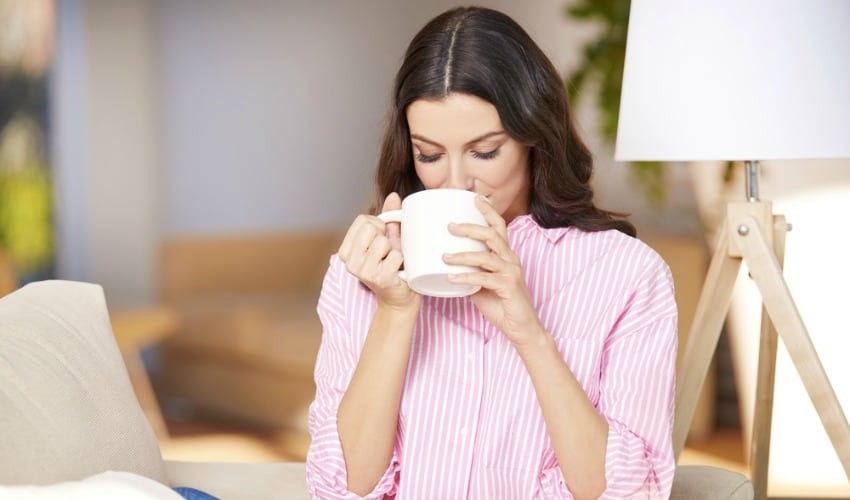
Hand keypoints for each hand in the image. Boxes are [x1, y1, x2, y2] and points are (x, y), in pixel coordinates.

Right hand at [338, 193, 418, 308]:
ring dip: (394, 250)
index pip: (362, 220)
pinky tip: (398, 271)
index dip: (378, 225)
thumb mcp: (387, 239)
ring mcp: (363, 271)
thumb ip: (388, 217)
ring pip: (383, 242)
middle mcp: (350, 261)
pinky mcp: (378, 278)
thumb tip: (393, 195)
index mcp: (346, 250)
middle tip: (388, 252)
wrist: (399, 297)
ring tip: (392, 262)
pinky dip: (402, 261)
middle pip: (372, 229)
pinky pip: (396, 255)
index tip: (381, 238)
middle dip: (385, 236)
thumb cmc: (392, 266)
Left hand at [444, 196, 545, 344]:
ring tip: (444, 256)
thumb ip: (469, 271)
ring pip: (487, 255)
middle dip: (470, 227)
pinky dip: (466, 276)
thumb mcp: (482, 284)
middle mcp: (511, 259)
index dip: (488, 211)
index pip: (499, 227)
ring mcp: (511, 272)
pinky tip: (452, 278)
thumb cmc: (502, 304)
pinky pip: (484, 278)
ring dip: (463, 254)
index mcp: (506, 255)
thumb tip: (446, 265)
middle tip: (450, 226)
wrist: (521, 328)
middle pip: (492, 235)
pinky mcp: (509, 286)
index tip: (474, 198)